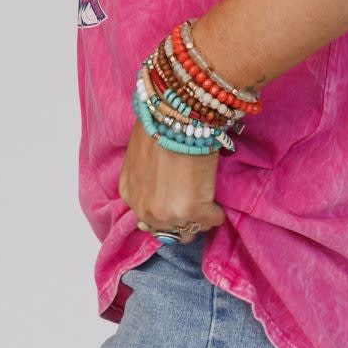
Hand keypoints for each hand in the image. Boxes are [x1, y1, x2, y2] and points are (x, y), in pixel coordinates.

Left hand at [117, 117, 227, 239]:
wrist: (177, 116)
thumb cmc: (159, 123)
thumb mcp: (140, 153)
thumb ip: (144, 176)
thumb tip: (159, 183)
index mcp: (129, 194)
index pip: (148, 217)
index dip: (166, 207)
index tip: (177, 197)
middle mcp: (144, 210)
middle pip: (168, 230)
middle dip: (181, 217)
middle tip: (195, 199)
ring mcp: (167, 214)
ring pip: (189, 231)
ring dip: (199, 218)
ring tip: (207, 200)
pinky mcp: (193, 212)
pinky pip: (212, 220)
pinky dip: (217, 212)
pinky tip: (217, 199)